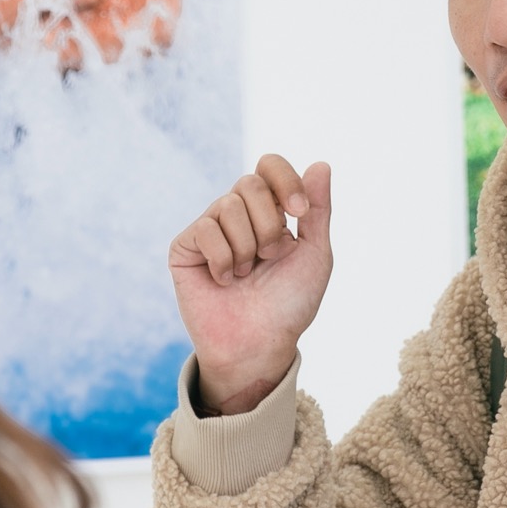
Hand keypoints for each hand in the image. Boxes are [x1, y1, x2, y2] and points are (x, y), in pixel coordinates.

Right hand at [168, 155, 330, 414]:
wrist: (259, 344)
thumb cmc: (289, 304)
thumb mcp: (315, 255)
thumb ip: (318, 210)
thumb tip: (321, 164)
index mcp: (269, 210)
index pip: (270, 165)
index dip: (285, 181)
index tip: (299, 213)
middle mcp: (238, 213)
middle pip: (250, 183)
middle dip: (269, 225)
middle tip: (270, 258)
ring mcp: (210, 228)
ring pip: (227, 205)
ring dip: (247, 247)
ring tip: (246, 275)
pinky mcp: (185, 247)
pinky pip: (205, 229)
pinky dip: (223, 259)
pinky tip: (224, 281)